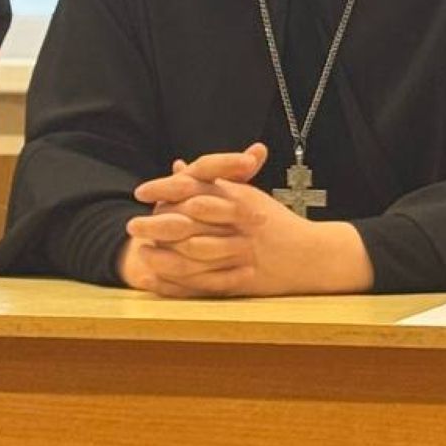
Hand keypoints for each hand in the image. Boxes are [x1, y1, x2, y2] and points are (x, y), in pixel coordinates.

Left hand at [120, 149, 371, 298]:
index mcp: (241, 197)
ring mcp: (244, 251)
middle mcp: (242, 222)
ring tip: (142, 252)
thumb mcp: (246, 195)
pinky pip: (207, 280)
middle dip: (158, 224)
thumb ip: (212, 180)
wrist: (314, 257)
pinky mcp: (245, 278)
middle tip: (131, 226)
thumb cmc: (277, 224)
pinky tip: (162, 278)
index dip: (166, 190)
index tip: (141, 192)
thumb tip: (177, 165)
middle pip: (192, 220)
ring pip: (197, 252)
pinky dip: (182, 281)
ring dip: (166, 253)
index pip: (197, 188)